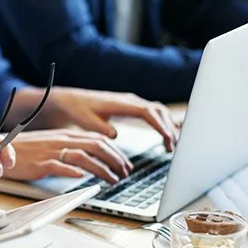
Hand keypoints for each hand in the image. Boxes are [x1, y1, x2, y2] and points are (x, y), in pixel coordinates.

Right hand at [3, 129, 132, 182]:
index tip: (125, 165)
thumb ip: (70, 149)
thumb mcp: (52, 145)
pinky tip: (83, 178)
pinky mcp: (40, 164)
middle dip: (115, 160)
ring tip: (112, 179)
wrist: (1, 150)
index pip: (98, 140)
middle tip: (126, 173)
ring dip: (101, 169)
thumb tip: (89, 161)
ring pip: (83, 157)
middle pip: (96, 146)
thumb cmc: (26, 150)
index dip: (116, 152)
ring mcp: (51, 151)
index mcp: (66, 135)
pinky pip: (59, 165)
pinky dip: (73, 171)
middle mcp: (62, 140)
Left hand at [46, 89, 178, 150]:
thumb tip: (115, 135)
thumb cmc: (80, 111)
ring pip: (159, 111)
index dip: (160, 125)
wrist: (73, 101)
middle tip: (173, 147)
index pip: (148, 112)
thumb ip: (101, 128)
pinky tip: (167, 136)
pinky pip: (153, 112)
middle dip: (169, 128)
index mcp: (122, 103)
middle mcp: (131, 100)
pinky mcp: (133, 106)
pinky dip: (163, 123)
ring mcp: (133, 102)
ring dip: (169, 126)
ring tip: (172, 146)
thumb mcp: (88, 122)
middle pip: (158, 111)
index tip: (168, 138)